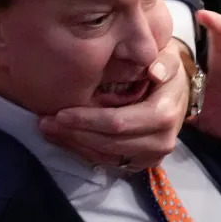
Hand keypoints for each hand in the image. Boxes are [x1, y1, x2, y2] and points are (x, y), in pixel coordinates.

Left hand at [38, 38, 188, 169]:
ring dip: (73, 144)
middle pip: (107, 143)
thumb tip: (155, 71)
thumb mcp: (168, 59)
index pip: (118, 123)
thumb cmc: (165, 70)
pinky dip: (82, 150)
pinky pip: (106, 161)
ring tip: (47, 130)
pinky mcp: (139, 162)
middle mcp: (159, 142)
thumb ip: (164, 62)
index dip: (87, 120)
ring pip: (104, 156)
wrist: (176, 92)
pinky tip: (62, 138)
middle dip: (74, 134)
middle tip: (44, 122)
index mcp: (163, 116)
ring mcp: (150, 156)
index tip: (61, 113)